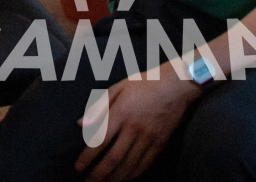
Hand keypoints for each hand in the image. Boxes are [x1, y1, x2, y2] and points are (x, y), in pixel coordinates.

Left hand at [75, 74, 199, 181]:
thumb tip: (80, 124)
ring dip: (114, 177)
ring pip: (130, 165)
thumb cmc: (144, 83)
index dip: (88, 157)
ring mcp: (150, 138)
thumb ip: (98, 107)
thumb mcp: (117, 88)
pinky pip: (145, 164)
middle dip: (99, 173)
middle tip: (88, 181)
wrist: (177, 86)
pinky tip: (123, 178)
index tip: (78, 167)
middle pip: (114, 158)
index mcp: (121, 113)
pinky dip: (133, 174)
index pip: (100, 141)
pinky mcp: (161, 144)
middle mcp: (135, 128)